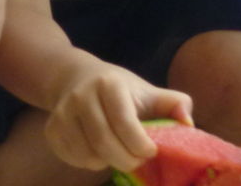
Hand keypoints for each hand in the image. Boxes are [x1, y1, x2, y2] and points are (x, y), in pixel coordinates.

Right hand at [44, 58, 192, 172]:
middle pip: (104, 141)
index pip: (124, 121)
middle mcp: (81, 97)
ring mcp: (62, 114)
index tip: (151, 152)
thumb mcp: (147, 91)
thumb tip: (189, 123)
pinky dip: (91, 163)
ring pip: (87, 153)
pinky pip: (73, 158)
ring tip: (121, 155)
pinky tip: (102, 154)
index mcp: (109, 84)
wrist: (76, 78)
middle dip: (126, 158)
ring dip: (108, 162)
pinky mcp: (51, 131)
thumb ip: (174, 103)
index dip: (139, 142)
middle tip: (138, 161)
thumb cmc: (121, 89)